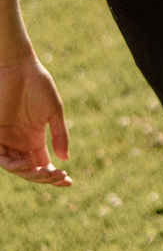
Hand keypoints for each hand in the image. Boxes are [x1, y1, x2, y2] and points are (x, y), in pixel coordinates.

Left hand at [0, 56, 70, 185]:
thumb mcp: (54, 113)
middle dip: (45, 177)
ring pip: (17, 168)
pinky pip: (3, 159)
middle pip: (31, 170)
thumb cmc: (39, 86)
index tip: (69, 181)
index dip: (55, 176)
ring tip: (46, 172)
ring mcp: (8, 140)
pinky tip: (29, 163)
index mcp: (35, 139)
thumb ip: (60, 135)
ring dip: (31, 174)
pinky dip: (15, 165)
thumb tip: (65, 159)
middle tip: (60, 176)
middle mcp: (20, 143)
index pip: (43, 164)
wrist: (19, 69)